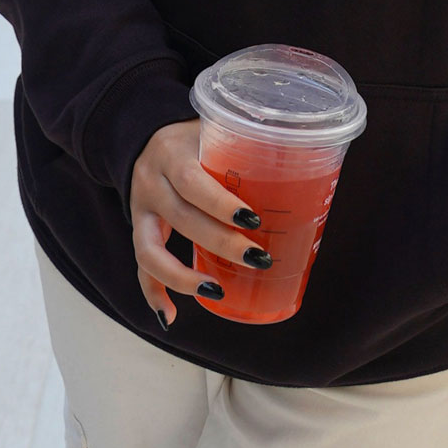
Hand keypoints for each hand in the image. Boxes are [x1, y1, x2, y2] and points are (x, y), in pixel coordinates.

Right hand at [129, 119, 267, 326]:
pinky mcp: (137, 228)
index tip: (254, 219)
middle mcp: (151, 181)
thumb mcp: (213, 130)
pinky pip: (140, 265)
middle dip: (221, 243)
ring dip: (184, 277)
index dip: (221, 203)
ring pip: (152, 248)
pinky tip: (170, 317)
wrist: (145, 134)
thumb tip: (309, 171)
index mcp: (172, 153)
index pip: (192, 181)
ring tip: (217, 291)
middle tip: (258, 258)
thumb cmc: (194, 137)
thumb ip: (246, 147)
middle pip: (182, 218)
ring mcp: (140, 208)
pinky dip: (154, 293)